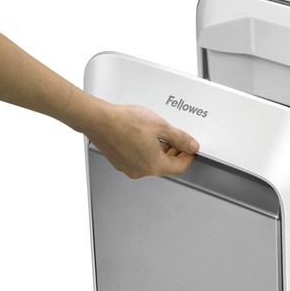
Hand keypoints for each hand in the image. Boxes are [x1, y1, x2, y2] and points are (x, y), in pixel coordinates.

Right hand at [84, 100, 199, 177]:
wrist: (98, 119)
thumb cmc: (124, 122)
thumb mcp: (161, 127)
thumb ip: (180, 138)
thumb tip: (191, 145)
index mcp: (153, 166)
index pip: (179, 167)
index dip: (188, 157)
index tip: (191, 149)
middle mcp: (140, 171)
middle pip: (165, 165)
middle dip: (174, 153)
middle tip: (178, 140)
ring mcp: (128, 167)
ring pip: (151, 162)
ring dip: (160, 151)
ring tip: (161, 134)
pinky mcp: (119, 161)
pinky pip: (138, 158)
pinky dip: (146, 150)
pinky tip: (145, 136)